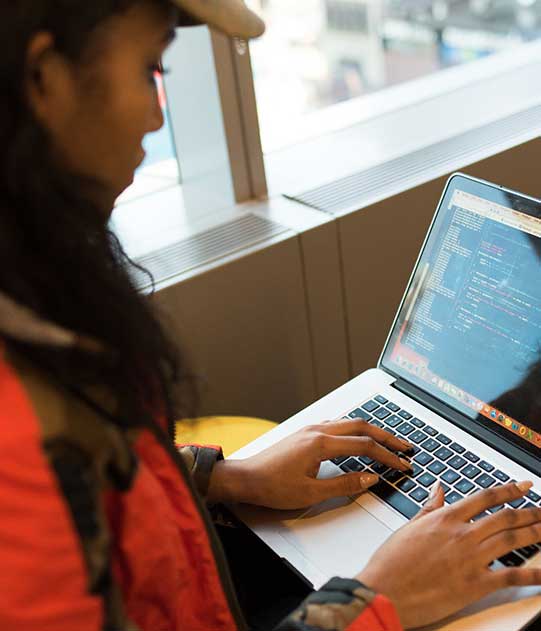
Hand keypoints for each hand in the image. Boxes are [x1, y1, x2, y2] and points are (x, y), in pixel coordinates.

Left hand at [207, 418, 413, 508]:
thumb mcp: (311, 493)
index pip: (364, 446)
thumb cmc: (272, 486)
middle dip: (386, 436)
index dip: (387, 455)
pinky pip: (336, 425)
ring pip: (349, 422)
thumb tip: (370, 478)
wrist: (244, 478)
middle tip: (405, 447)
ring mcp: (310, 429)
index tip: (403, 464)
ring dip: (370, 431)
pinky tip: (357, 437)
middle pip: (361, 426)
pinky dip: (354, 430)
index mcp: (321, 444)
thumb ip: (344, 484)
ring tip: (386, 441)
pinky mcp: (305, 433)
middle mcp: (317, 431)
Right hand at [357, 481, 540, 628]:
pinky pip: (511, 577)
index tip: (523, 486)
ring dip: (535, 533)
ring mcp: (471, 558)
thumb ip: (429, 507)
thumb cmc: (391, 561)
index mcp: (445, 518)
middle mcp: (462, 534)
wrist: (384, 591)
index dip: (509, 490)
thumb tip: (438, 488)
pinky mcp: (476, 585)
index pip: (485, 498)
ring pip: (512, 540)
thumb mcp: (408, 527)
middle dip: (529, 511)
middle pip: (505, 517)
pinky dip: (533, 576)